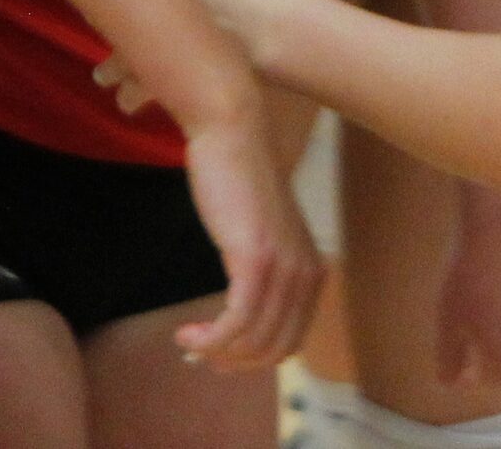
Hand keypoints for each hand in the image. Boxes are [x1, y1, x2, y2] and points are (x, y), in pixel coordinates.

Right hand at [170, 109, 324, 369]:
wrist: (233, 136)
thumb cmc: (238, 185)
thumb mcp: (259, 238)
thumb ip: (261, 275)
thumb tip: (239, 324)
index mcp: (313, 270)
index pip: (292, 341)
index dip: (253, 360)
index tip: (218, 357)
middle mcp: (307, 272)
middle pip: (275, 349)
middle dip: (235, 363)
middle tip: (200, 356)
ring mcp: (284, 266)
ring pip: (254, 342)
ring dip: (215, 353)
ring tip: (188, 343)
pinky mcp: (255, 259)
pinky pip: (236, 323)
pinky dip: (209, 340)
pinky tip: (186, 335)